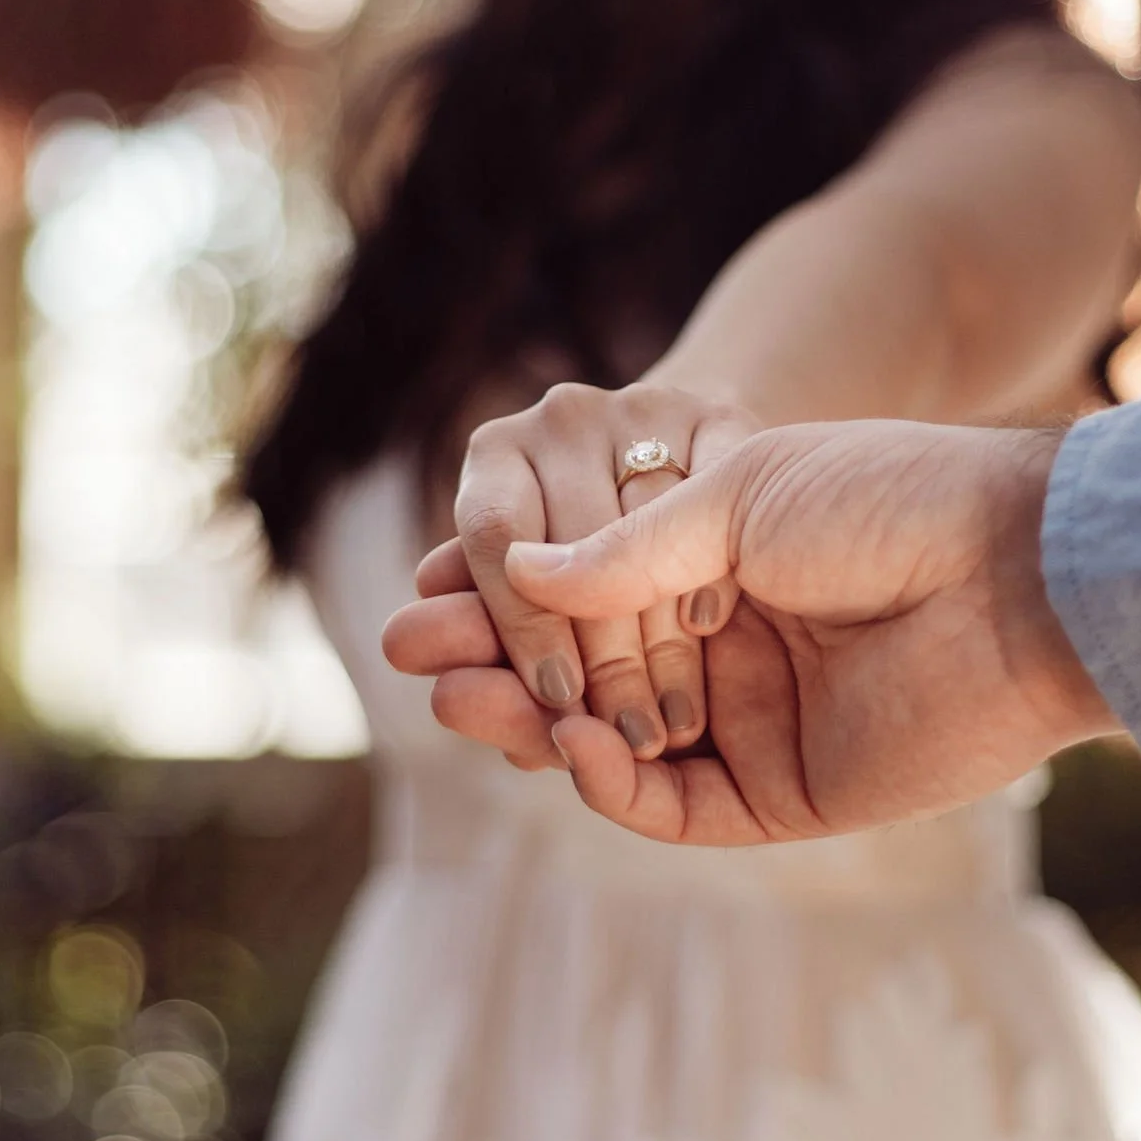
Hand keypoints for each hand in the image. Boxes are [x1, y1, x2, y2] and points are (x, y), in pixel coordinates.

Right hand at [384, 417, 1116, 840]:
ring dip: (533, 724)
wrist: (1021, 569)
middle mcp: (730, 645)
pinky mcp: (788, 793)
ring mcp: (757, 723)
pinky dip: (613, 782)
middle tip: (410, 656)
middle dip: (494, 662)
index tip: (425, 586)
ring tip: (460, 702)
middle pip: (583, 672)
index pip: (583, 592)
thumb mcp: (737, 496)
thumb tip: (517, 570)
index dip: (502, 593)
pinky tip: (569, 741)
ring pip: (615, 743)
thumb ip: (626, 550)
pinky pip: (677, 804)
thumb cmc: (893, 499)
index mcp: (719, 561)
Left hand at [446, 380, 758, 759]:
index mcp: (496, 457)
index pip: (496, 538)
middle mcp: (561, 418)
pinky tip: (707, 625)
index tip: (559, 702)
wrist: (687, 480)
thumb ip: (488, 639)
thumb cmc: (593, 565)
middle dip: (605, 655)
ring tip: (676, 716)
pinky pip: (711, 488)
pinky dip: (709, 556)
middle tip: (628, 736)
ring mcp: (641, 404)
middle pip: (576, 536)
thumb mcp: (534, 602)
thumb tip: (424, 667)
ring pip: (647, 519)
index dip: (524, 626)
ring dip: (663, 631)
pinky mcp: (717, 410)